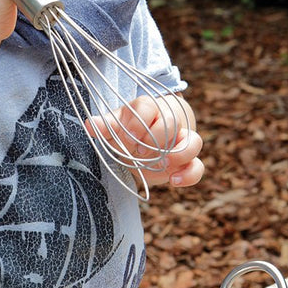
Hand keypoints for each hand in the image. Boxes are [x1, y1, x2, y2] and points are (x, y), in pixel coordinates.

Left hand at [86, 94, 203, 188]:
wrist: (146, 141)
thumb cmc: (130, 130)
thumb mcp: (117, 127)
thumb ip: (106, 127)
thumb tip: (90, 125)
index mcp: (148, 108)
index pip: (147, 106)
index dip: (137, 124)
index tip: (126, 139)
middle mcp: (169, 121)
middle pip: (171, 122)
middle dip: (154, 139)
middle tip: (139, 152)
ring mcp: (182, 141)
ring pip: (194, 141)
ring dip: (178, 153)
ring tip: (161, 163)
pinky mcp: (188, 161)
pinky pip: (197, 166)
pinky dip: (189, 175)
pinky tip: (173, 180)